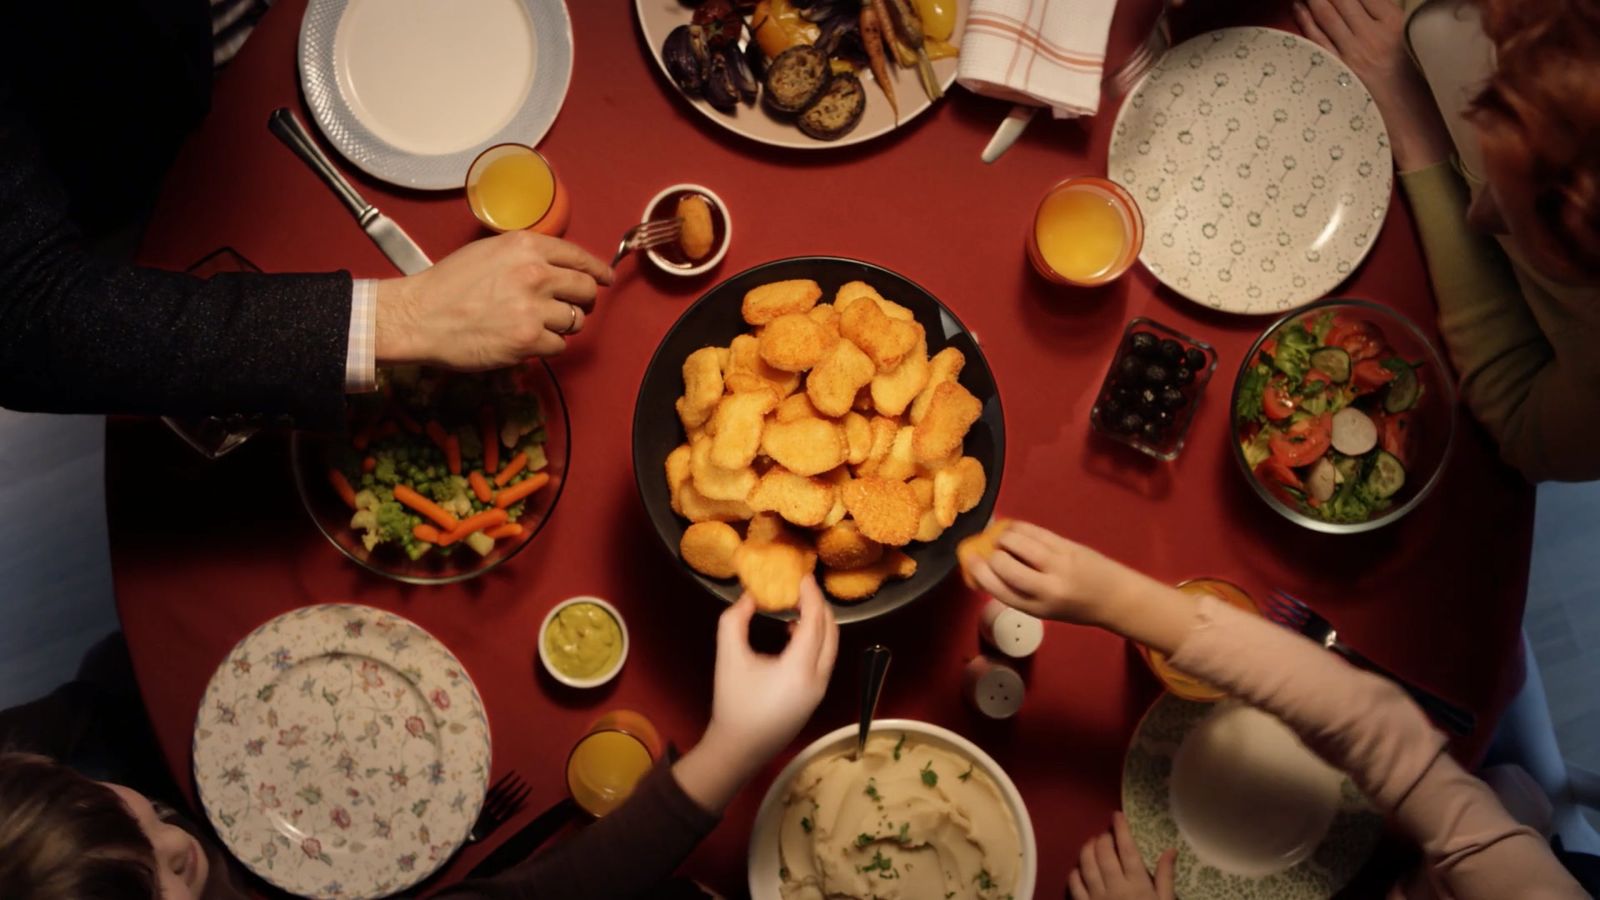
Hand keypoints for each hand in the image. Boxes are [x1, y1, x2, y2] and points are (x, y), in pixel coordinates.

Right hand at [374, 231, 612, 368]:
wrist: (419, 316)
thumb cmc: (447, 285)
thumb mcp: (489, 252)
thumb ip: (526, 256)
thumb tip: (557, 268)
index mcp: (526, 246)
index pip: (579, 256)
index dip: (597, 270)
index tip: (605, 278)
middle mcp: (535, 274)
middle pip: (586, 290)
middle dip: (584, 301)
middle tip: (574, 307)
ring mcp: (534, 308)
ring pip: (575, 321)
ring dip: (562, 326)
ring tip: (537, 325)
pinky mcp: (528, 340)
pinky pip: (558, 346)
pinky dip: (546, 347)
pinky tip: (525, 340)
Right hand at [674, 576, 839, 811]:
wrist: (739, 749)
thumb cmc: (733, 703)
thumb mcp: (728, 656)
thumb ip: (735, 619)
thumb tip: (750, 597)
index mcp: (800, 668)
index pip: (815, 621)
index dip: (811, 595)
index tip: (803, 575)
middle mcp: (818, 678)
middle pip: (831, 632)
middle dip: (820, 606)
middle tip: (803, 586)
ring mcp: (820, 690)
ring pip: (831, 646)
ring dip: (820, 622)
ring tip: (799, 605)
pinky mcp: (815, 698)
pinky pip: (825, 659)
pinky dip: (817, 639)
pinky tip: (794, 633)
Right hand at [967, 521, 1198, 654]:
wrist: (1116, 597)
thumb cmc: (1076, 607)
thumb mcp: (1042, 609)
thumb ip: (1016, 591)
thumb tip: (985, 568)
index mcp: (1036, 607)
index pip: (997, 587)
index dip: (978, 571)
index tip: (970, 560)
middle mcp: (1046, 587)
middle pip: (1003, 561)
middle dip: (990, 552)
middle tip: (989, 549)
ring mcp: (1058, 563)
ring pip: (1016, 540)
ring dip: (1002, 536)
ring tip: (1002, 539)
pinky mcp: (1067, 545)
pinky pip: (1034, 531)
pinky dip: (1017, 528)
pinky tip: (1014, 530)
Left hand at [1069, 812, 1176, 899]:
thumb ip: (1165, 876)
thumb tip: (1170, 850)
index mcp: (1138, 884)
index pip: (1127, 849)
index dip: (1121, 829)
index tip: (1117, 815)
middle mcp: (1115, 886)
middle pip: (1104, 853)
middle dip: (1103, 838)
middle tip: (1106, 834)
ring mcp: (1098, 897)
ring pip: (1086, 865)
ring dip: (1087, 850)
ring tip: (1091, 844)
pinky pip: (1075, 886)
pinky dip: (1074, 873)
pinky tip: (1078, 869)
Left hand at [1293, 0, 1452, 170]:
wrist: (1408, 120)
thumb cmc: (1412, 80)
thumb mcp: (1407, 40)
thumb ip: (1384, 18)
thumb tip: (1364, 4)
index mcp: (1394, 23)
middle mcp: (1372, 35)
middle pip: (1342, 0)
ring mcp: (1353, 52)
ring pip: (1327, 15)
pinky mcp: (1338, 69)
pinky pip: (1317, 39)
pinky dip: (1305, 20)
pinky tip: (1299, 7)